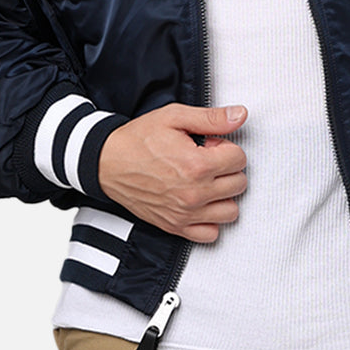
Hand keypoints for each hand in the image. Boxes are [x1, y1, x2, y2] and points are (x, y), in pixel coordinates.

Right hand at [98, 103, 247, 241]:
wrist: (108, 162)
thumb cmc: (139, 139)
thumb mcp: (175, 117)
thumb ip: (212, 118)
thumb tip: (240, 115)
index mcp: (198, 165)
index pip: (239, 158)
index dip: (225, 146)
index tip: (209, 144)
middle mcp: (194, 193)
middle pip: (239, 184)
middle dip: (227, 168)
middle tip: (206, 160)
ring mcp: (185, 213)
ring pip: (230, 211)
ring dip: (223, 195)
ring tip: (206, 181)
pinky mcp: (175, 226)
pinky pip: (210, 234)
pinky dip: (210, 219)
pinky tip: (200, 202)